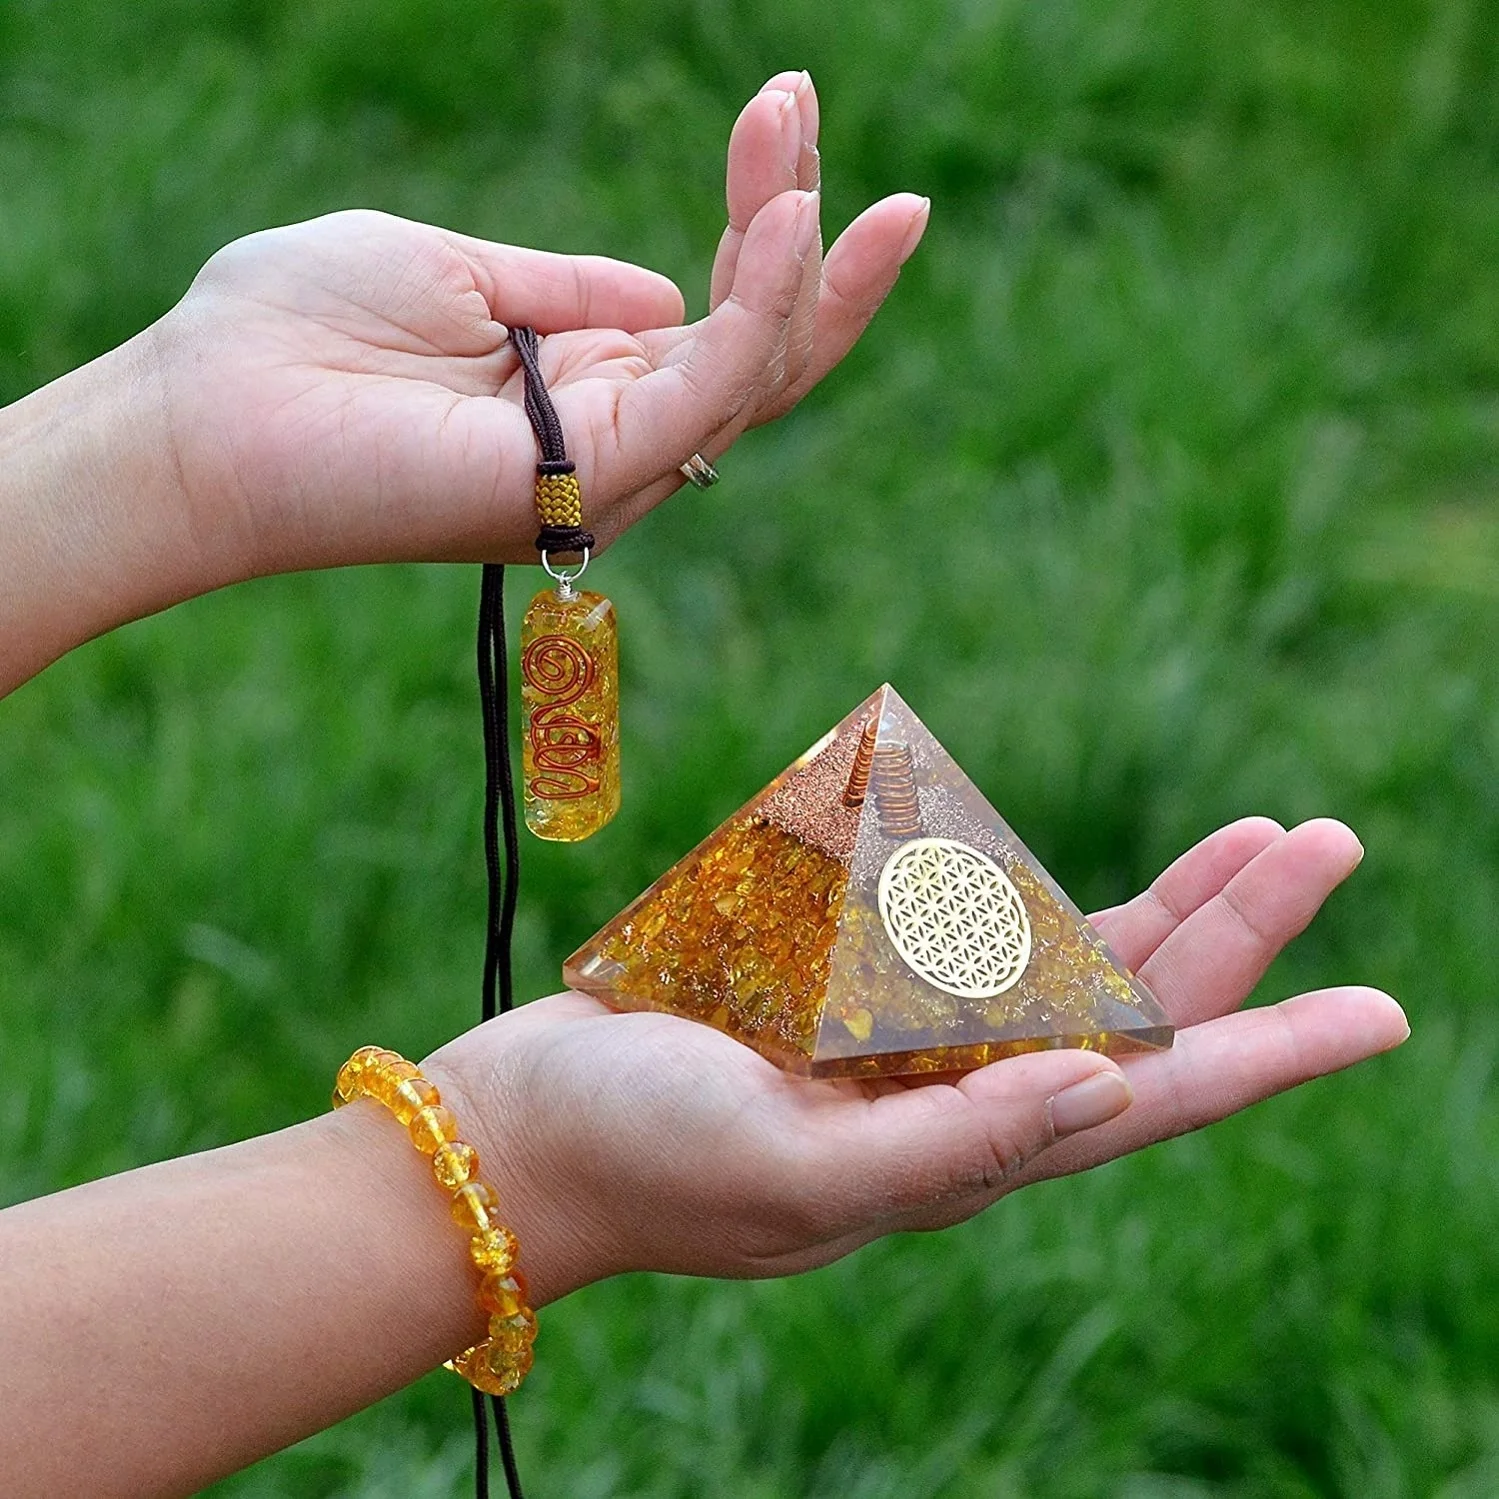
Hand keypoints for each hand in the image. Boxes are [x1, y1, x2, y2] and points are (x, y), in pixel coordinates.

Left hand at [153, 72, 927, 581]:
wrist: (207, 410)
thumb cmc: (303, 336)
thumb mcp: (455, 272)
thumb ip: (567, 286)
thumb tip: (669, 288)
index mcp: (580, 395)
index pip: (711, 327)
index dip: (764, 235)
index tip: (785, 117)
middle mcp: (609, 443)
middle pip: (757, 357)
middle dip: (803, 235)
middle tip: (800, 100)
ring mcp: (604, 470)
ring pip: (753, 375)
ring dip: (796, 251)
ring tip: (790, 121)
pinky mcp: (585, 479)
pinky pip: (706, 396)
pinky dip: (760, 309)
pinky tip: (786, 219)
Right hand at [426, 817, 1407, 1304]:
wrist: (522, 1129)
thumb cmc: (641, 1160)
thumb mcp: (797, 1177)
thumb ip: (953, 1153)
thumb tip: (1105, 1097)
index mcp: (963, 1153)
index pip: (1150, 1098)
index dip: (1269, 1052)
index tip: (1382, 1011)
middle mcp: (956, 1094)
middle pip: (1135, 1006)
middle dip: (1236, 927)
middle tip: (1326, 840)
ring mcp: (904, 1037)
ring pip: (1070, 954)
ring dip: (1164, 897)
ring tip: (1258, 838)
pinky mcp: (843, 985)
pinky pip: (960, 921)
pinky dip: (1023, 879)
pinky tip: (1069, 847)